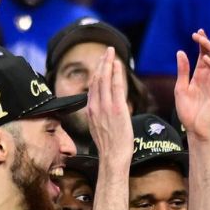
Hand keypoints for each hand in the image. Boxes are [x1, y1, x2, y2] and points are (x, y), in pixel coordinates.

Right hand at [86, 48, 133, 168]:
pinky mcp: (117, 109)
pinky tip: (119, 65)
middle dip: (102, 63)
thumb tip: (107, 110)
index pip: (93, 87)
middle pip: (97, 79)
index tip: (102, 63)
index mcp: (90, 110)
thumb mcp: (100, 128)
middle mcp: (95, 106)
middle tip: (107, 51)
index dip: (98, 73)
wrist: (113, 157)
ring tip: (111, 53)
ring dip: (108, 64)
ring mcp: (105, 107)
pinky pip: (116, 87)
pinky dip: (116, 74)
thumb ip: (101, 115)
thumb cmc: (110, 147)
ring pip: (104, 79)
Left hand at [174, 29, 209, 142]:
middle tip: (198, 34)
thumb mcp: (180, 88)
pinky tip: (205, 59)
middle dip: (206, 43)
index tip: (197, 32)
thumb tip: (180, 52)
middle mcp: (208, 78)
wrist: (196, 130)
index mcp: (199, 76)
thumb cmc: (188, 112)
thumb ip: (182, 71)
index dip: (201, 44)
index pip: (202, 55)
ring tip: (202, 42)